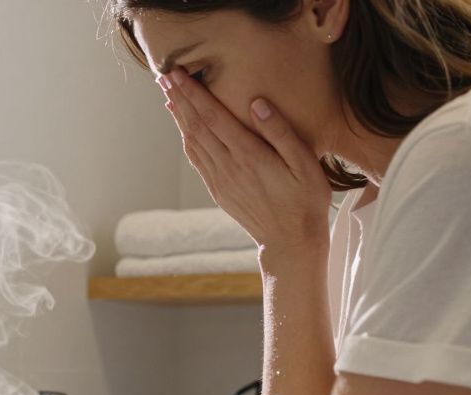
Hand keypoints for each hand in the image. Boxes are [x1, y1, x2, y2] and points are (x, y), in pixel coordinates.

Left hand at [162, 68, 330, 258]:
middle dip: (180, 99)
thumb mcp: (305, 163)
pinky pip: (197, 159)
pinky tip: (184, 128)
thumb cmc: (305, 200)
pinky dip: (187, 139)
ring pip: (193, 142)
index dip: (193, 94)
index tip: (177, 75)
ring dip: (179, 117)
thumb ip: (280, 131)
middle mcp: (228, 166)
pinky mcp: (219, 190)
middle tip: (165, 76)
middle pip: (197, 126)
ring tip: (169, 96)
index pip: (213, 117)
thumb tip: (256, 102)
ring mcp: (220, 180)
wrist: (290, 242)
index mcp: (248, 155)